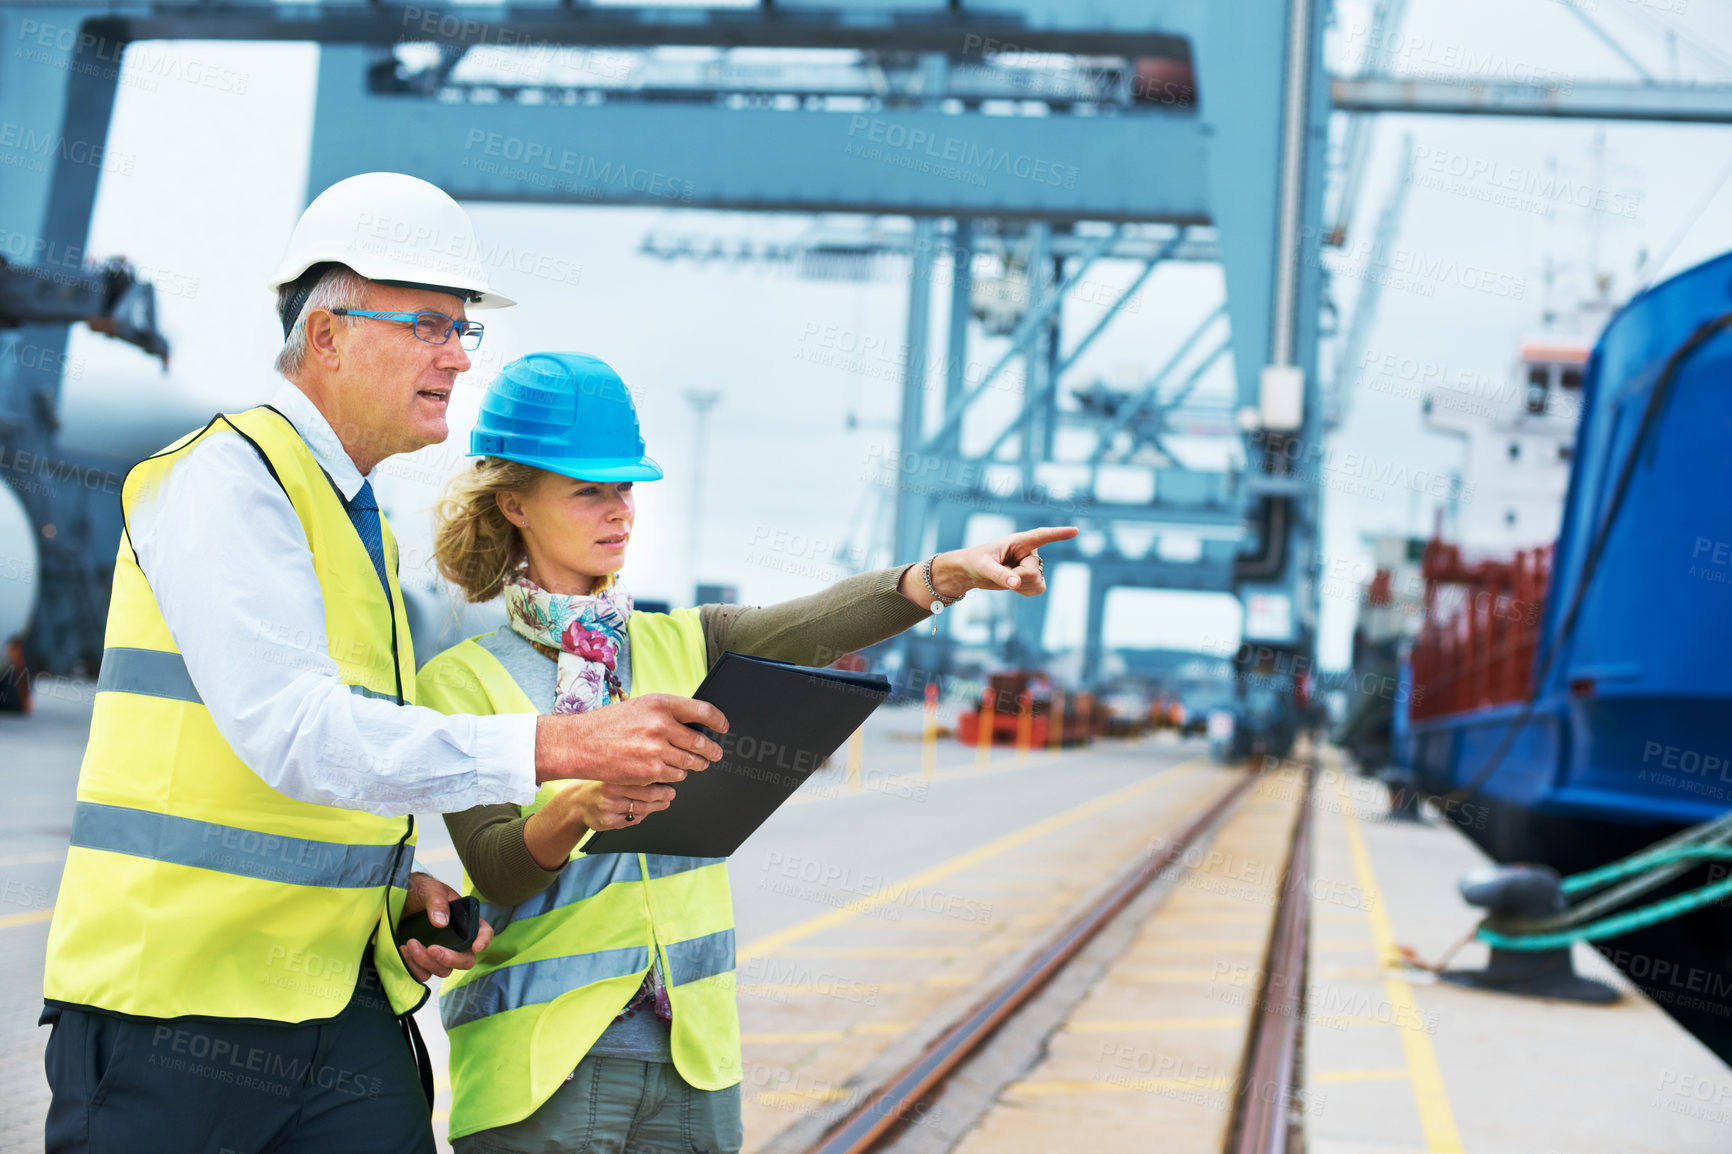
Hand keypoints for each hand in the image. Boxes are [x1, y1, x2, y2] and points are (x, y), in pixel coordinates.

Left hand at [399, 871, 493, 981]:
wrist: (396, 901)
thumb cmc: (418, 891)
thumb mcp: (429, 889)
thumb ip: (437, 902)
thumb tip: (441, 922)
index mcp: (464, 920)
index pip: (482, 932)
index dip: (484, 941)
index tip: (475, 946)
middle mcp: (456, 940)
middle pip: (465, 960)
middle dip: (450, 958)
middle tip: (432, 948)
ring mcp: (439, 953)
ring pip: (443, 970)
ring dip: (426, 961)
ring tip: (410, 943)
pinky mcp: (422, 962)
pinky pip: (424, 974)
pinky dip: (413, 967)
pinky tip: (404, 951)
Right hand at [521, 778, 679, 869]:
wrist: (577, 802)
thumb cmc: (600, 786)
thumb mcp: (614, 775)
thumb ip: (633, 776)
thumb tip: (661, 776)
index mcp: (613, 777)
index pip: (644, 781)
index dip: (661, 784)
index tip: (671, 782)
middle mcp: (610, 792)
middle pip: (646, 796)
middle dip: (663, 796)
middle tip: (671, 794)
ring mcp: (609, 808)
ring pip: (641, 810)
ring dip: (656, 807)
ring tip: (664, 803)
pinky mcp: (608, 822)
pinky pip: (632, 820)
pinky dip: (641, 816)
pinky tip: (644, 811)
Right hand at [534, 694, 727, 784]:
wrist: (581, 743)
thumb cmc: (609, 724)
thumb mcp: (640, 707)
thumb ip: (666, 713)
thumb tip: (695, 721)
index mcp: (660, 704)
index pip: (702, 711)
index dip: (717, 720)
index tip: (723, 726)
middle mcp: (661, 725)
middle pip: (700, 742)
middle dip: (711, 751)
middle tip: (715, 754)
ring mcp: (656, 750)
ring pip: (689, 762)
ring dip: (695, 765)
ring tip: (697, 764)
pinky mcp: (650, 771)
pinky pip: (674, 776)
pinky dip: (676, 775)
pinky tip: (672, 771)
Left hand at [907, 525, 1078, 605]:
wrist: (971, 573)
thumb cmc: (975, 562)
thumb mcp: (983, 567)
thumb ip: (1000, 575)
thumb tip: (1016, 584)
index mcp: (1019, 541)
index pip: (1041, 536)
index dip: (1058, 534)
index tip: (1075, 531)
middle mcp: (1029, 552)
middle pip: (1035, 571)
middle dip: (1018, 578)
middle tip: (1000, 573)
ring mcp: (1032, 565)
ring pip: (1038, 582)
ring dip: (1021, 586)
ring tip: (1006, 578)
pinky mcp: (1031, 578)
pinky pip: (1038, 589)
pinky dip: (1025, 592)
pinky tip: (1013, 585)